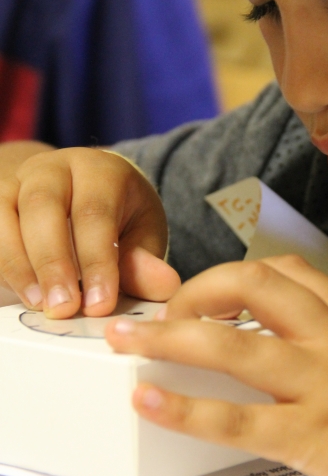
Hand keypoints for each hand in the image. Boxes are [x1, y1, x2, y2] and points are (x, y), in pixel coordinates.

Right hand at [0, 147, 179, 316]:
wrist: (81, 192)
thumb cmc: (118, 216)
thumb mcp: (141, 235)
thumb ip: (144, 263)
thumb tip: (164, 285)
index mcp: (99, 170)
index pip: (95, 213)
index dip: (97, 262)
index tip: (100, 305)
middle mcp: (54, 167)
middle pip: (44, 207)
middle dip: (53, 262)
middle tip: (64, 308)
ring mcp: (17, 181)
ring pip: (5, 214)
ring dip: (19, 264)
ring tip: (39, 304)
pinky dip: (1, 261)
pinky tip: (18, 292)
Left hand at [106, 255, 327, 475]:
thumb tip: (304, 362)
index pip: (288, 270)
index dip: (237, 272)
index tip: (206, 288)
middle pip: (252, 285)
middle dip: (195, 290)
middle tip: (160, 309)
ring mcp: (321, 384)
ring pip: (233, 344)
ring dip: (169, 337)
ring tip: (125, 339)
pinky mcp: (317, 436)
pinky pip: (239, 418)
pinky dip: (186, 408)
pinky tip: (149, 401)